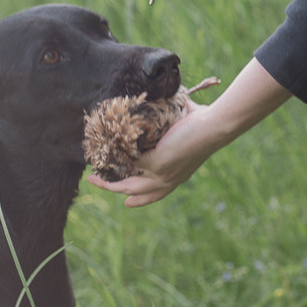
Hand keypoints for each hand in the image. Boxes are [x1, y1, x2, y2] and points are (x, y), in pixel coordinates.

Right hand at [86, 59, 291, 206]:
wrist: (214, 125)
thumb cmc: (205, 122)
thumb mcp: (185, 129)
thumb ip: (172, 122)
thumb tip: (167, 102)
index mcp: (176, 175)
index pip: (155, 193)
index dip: (141, 199)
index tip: (128, 203)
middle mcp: (168, 179)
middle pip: (136, 192)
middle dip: (115, 191)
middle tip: (99, 185)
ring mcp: (162, 174)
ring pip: (128, 184)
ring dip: (109, 184)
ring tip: (92, 178)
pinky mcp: (157, 164)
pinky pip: (129, 164)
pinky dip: (115, 160)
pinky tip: (103, 156)